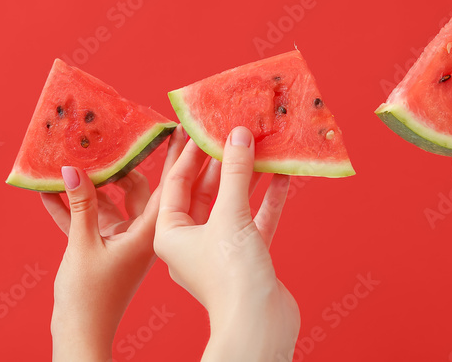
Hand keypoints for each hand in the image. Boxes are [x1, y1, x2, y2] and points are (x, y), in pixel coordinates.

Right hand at [43, 127, 186, 361]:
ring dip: (92, 182)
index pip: (169, 185)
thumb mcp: (83, 245)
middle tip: (123, 130)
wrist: (80, 338)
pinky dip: (71, 206)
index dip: (175, 156)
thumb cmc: (90, 299)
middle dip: (126, 161)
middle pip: (138, 188)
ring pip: (110, 201)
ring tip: (78, 151)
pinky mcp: (103, 249)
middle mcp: (141, 234)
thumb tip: (73, 168)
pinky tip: (47, 188)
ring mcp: (122, 242)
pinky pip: (89, 218)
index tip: (182, 128)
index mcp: (149, 233)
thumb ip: (80, 204)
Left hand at [155, 127, 298, 361]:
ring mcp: (220, 251)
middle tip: (235, 129)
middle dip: (223, 161)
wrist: (260, 327)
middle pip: (206, 191)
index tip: (203, 124)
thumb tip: (238, 134)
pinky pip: (255, 221)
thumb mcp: (230, 215)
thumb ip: (235, 172)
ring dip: (248, 177)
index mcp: (170, 233)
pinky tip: (281, 176)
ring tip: (262, 145)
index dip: (191, 152)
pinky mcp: (247, 259)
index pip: (177, 182)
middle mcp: (191, 242)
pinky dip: (267, 200)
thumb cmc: (231, 276)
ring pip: (233, 205)